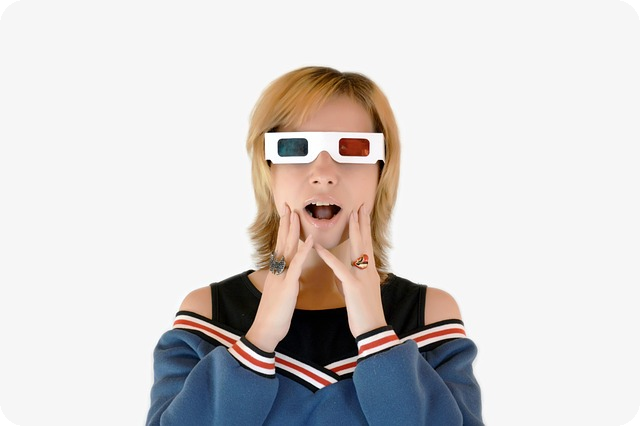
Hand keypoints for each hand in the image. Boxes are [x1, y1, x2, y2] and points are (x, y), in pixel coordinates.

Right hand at [245, 205, 313, 352]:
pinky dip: (304, 251)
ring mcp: (281, 276)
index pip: (281, 246)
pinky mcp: (287, 285)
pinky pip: (296, 265)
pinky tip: (310, 240)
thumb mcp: (280, 294)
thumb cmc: (274, 316)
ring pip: (287, 248)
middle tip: (288, 205)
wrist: (265, 330)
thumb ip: (285, 282)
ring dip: (292, 230)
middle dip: (285, 222)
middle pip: (282, 241)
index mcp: (277, 272)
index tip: (288, 215)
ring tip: (296, 214)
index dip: (285, 230)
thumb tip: (290, 276)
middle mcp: (277, 270)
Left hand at [314, 205, 386, 337]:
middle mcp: (367, 271)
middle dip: (362, 222)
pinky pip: (339, 269)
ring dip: (354, 231)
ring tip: (350, 215)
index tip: (362, 213)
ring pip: (357, 249)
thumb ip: (347, 280)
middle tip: (361, 206)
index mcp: (368, 272)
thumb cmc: (363, 313)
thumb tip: (339, 272)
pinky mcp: (353, 287)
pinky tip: (319, 247)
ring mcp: (362, 277)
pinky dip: (328, 257)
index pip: (366, 245)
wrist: (372, 329)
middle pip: (364, 241)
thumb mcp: (354, 293)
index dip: (364, 228)